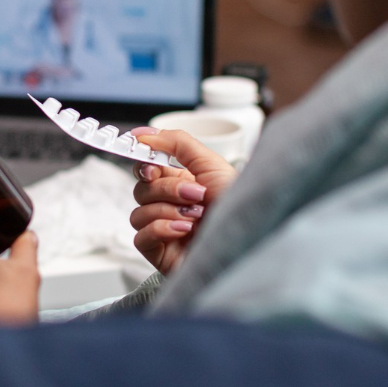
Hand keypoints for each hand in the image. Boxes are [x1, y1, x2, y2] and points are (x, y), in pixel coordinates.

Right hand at [129, 129, 238, 274]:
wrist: (249, 242)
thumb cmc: (237, 207)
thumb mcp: (211, 164)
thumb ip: (178, 143)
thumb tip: (145, 134)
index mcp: (183, 183)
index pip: (148, 169)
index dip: (145, 164)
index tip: (152, 165)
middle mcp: (172, 206)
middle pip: (141, 189)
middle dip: (167, 190)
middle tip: (195, 194)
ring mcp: (164, 230)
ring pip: (138, 213)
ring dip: (167, 211)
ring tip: (195, 216)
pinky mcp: (160, 252)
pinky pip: (141, 236)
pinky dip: (161, 229)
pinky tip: (184, 230)